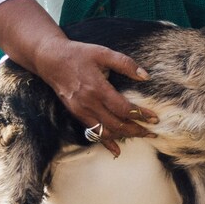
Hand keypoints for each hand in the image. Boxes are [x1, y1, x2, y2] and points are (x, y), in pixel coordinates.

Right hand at [36, 36, 155, 154]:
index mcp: (97, 88)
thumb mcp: (103, 53)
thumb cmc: (78, 54)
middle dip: (137, 130)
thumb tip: (145, 76)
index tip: (154, 119)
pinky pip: (93, 133)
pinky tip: (117, 150)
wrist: (50, 60)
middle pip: (117, 124)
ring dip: (124, 136)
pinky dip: (106, 142)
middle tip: (153, 132)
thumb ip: (125, 64)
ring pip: (106, 132)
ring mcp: (81, 111)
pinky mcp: (76, 114)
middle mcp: (89, 103)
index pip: (124, 108)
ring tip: (141, 136)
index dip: (141, 115)